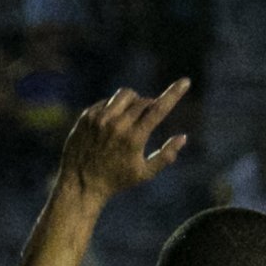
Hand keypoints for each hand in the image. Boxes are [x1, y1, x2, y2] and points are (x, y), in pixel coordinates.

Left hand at [55, 79, 191, 204]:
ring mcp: (100, 118)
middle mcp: (117, 124)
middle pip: (143, 101)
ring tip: (131, 116)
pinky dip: (114, 107)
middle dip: (149, 106)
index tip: (185, 82)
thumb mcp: (144, 173)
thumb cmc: (116, 180)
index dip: (174, 93)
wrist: (80, 183)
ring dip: (133, 101)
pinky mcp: (87, 116)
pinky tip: (112, 123)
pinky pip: (107, 101)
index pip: (158, 109)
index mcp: (134, 138)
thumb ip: (166, 155)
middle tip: (146, 120)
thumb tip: (183, 137)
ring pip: (125, 94)